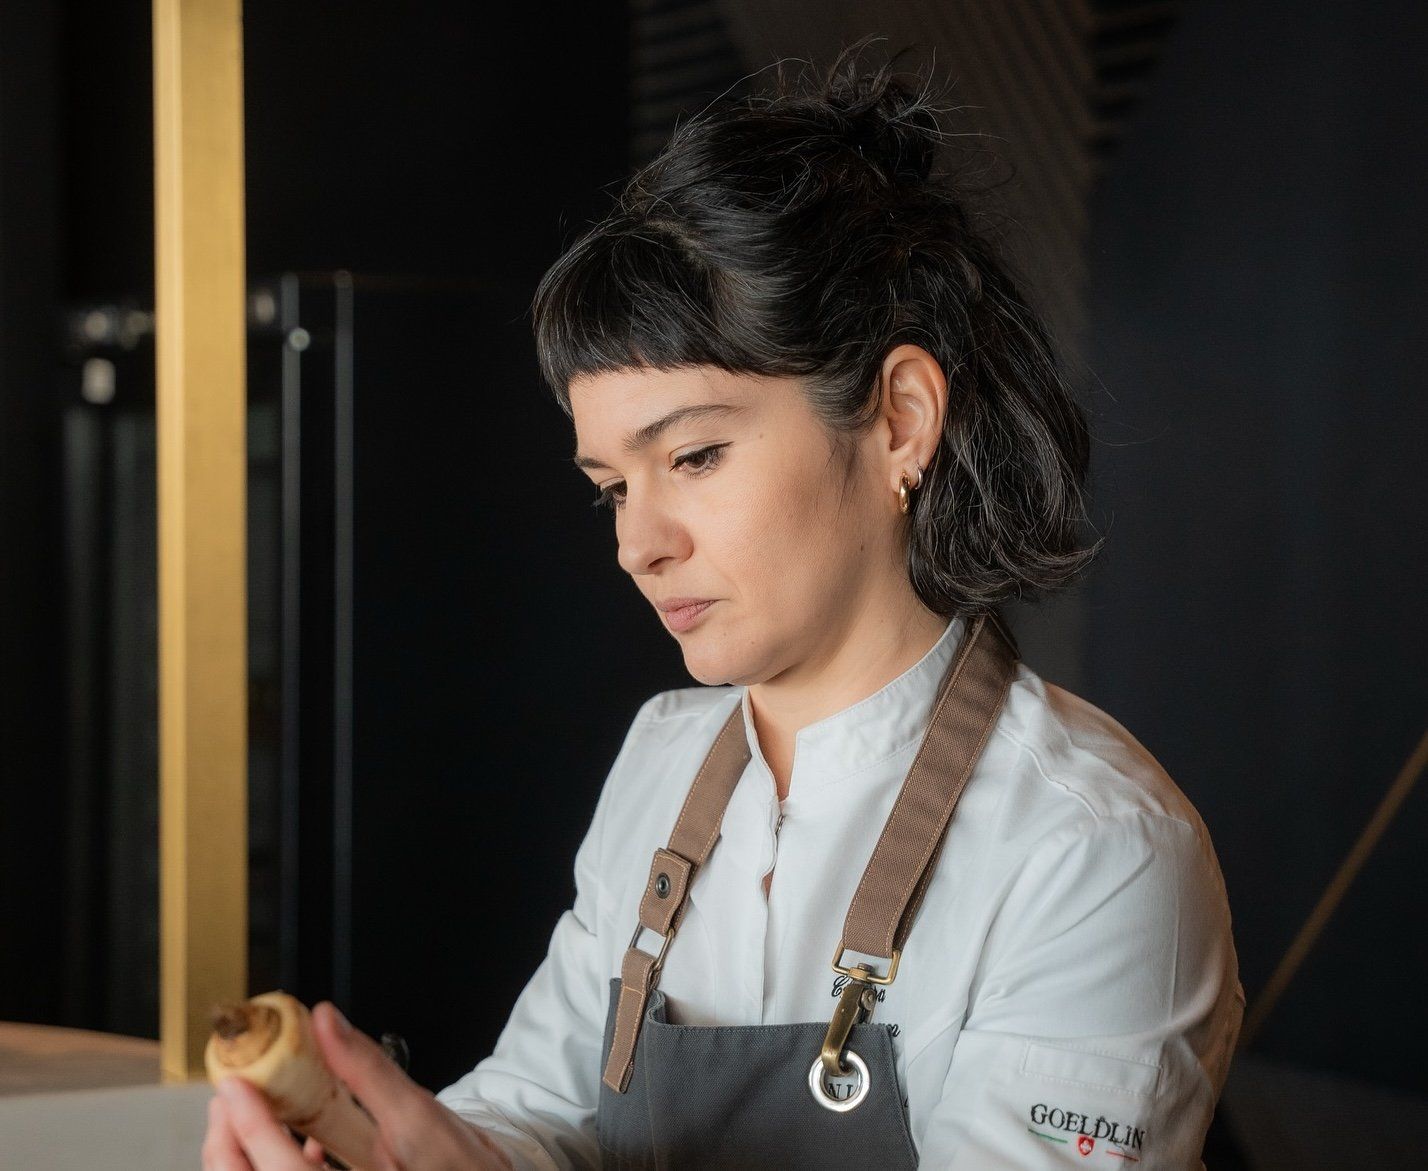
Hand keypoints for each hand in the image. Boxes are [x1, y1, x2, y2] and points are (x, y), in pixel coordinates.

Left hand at [201, 1001, 512, 1170]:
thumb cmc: (463, 1167)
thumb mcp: (418, 1113)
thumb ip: (366, 1070)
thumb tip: (327, 1025)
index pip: (281, 1169)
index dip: (250, 1124)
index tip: (232, 1085)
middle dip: (230, 1141)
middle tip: (230, 1096)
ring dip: (245, 1151)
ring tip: (245, 1108)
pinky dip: (273, 1161)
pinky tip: (289, 1135)